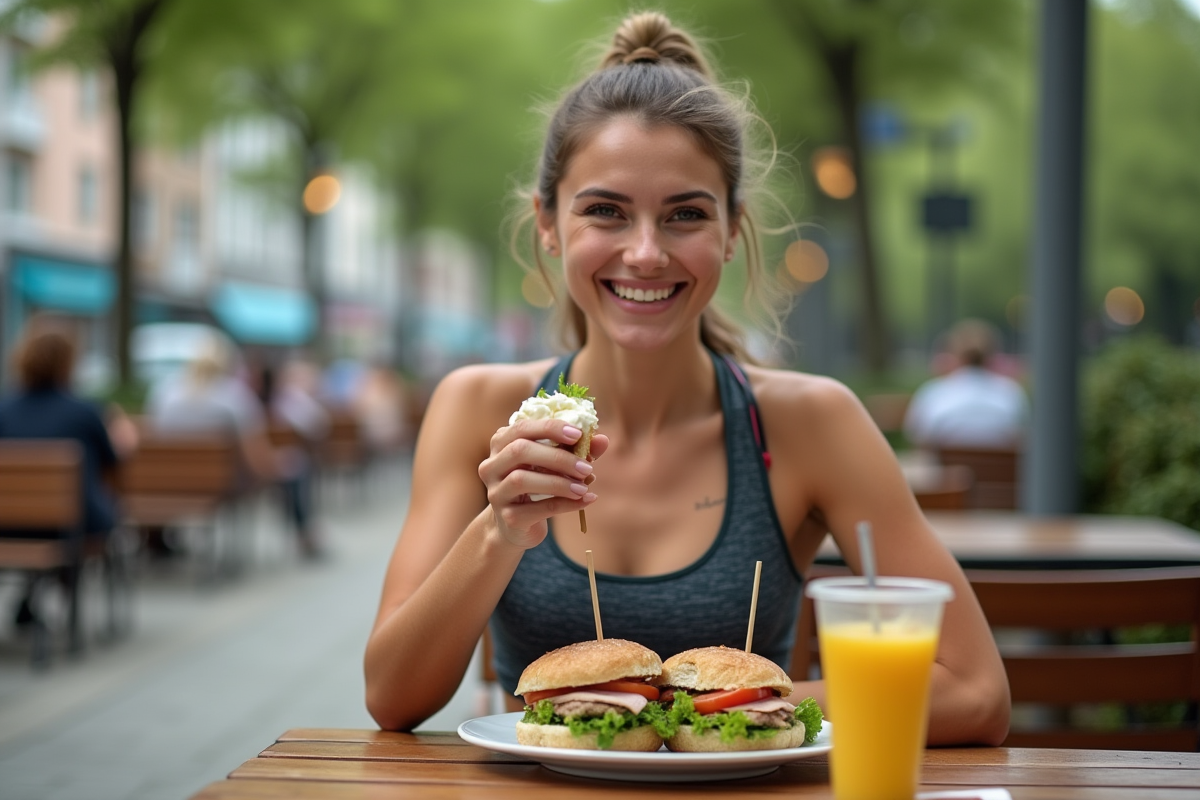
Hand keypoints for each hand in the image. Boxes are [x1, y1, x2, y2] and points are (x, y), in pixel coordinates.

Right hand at [478, 420, 607, 548]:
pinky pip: (536, 509)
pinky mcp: (507, 517)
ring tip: (584, 487)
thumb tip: (602, 440)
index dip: (550, 428)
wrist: (517, 525)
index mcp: (501, 443)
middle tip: (587, 467)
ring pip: (522, 480)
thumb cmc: (538, 484)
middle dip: (557, 457)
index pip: (522, 427)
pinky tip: (585, 500)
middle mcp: (492, 465)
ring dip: (559, 482)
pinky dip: (565, 504)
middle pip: (520, 451)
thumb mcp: (555, 464)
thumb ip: (577, 450)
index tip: (578, 434)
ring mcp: (496, 492)